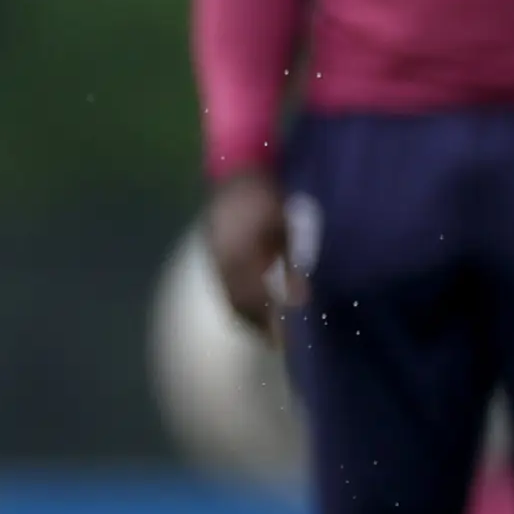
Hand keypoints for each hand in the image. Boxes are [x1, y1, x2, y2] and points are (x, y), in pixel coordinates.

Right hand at [203, 167, 293, 335]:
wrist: (235, 171)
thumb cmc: (268, 197)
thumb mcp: (286, 230)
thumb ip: (291, 267)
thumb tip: (300, 301)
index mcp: (242, 258)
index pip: (255, 302)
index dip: (270, 324)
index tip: (286, 341)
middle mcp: (223, 263)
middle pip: (237, 305)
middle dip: (256, 325)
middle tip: (276, 341)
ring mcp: (214, 258)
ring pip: (227, 296)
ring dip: (245, 315)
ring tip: (264, 328)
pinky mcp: (212, 253)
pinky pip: (222, 284)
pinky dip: (237, 299)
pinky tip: (252, 301)